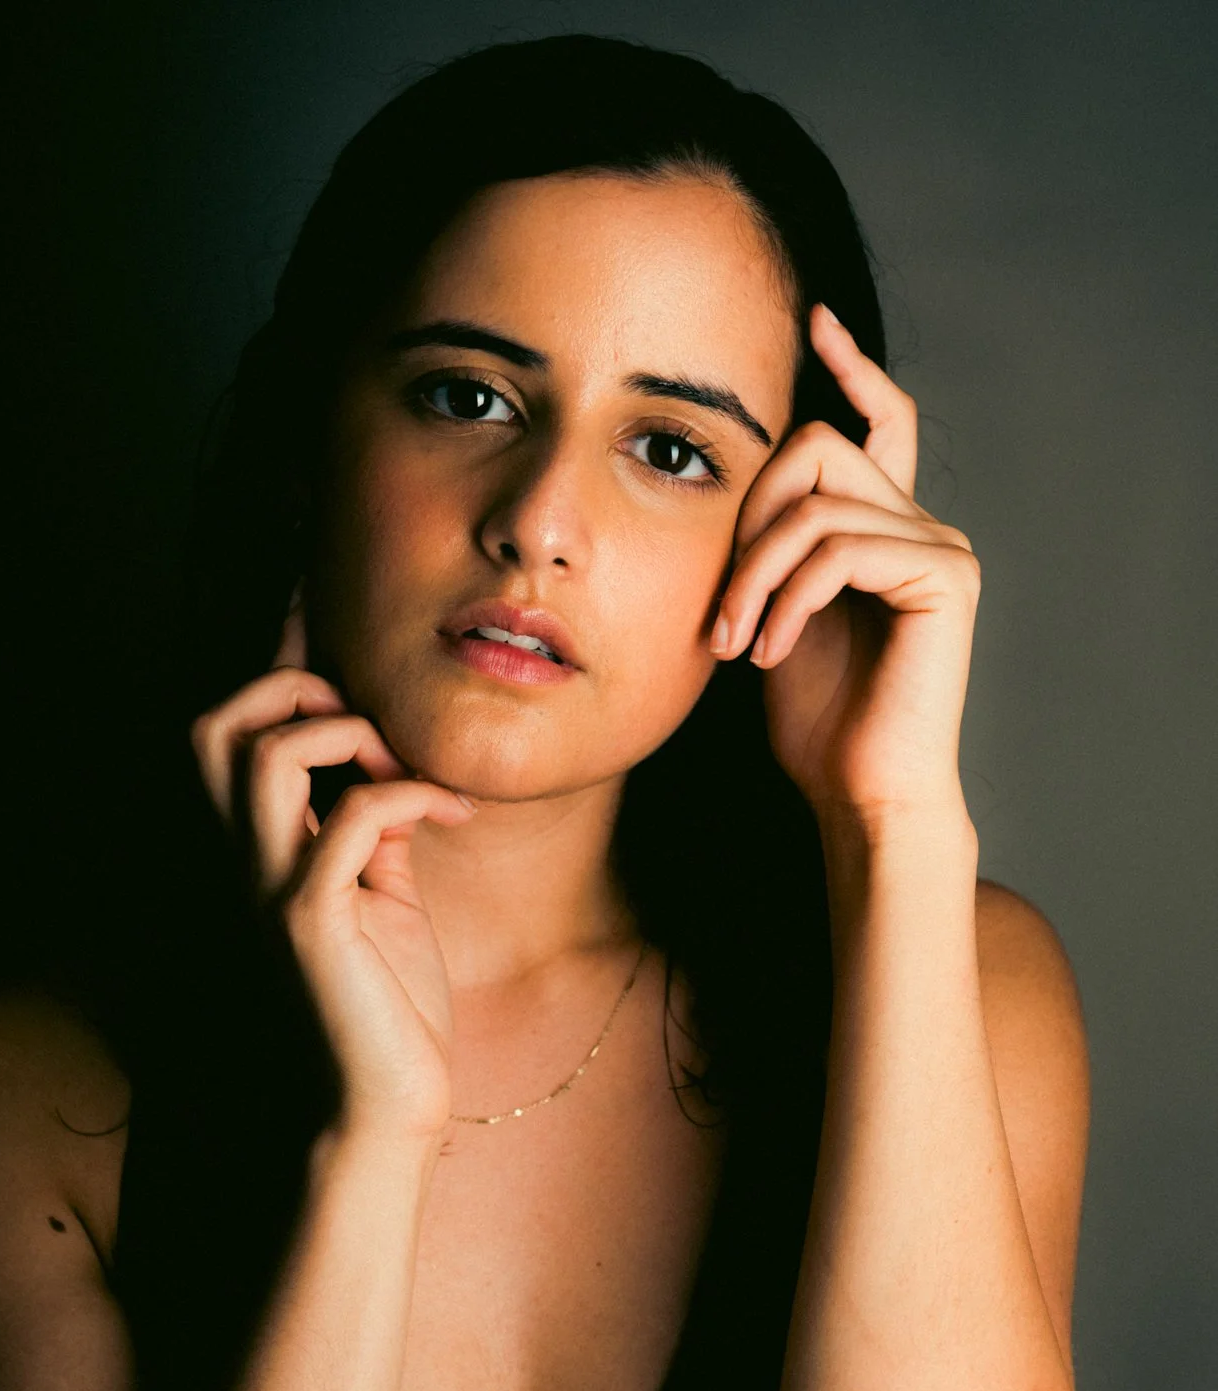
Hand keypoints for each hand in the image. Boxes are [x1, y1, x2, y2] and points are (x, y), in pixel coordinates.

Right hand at [190, 588, 476, 1139]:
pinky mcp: (315, 925)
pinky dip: (406, 796)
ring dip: (340, 734)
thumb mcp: (380, 897)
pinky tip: (451, 818)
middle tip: (367, 722)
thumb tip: (384, 773)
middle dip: (291, 689)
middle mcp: (249, 864)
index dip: (273, 657)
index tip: (327, 608)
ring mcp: (274, 891)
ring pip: (261, 755)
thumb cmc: (388, 1006)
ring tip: (399, 766)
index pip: (233, 729)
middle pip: (215, 723)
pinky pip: (351, 818)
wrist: (387, 1103)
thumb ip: (368, 831)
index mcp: (260, 851)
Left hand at [710, 304, 979, 828]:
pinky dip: (787, 598)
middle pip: (819, 447)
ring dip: (754, 575)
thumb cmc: (817, 724)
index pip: (879, 419)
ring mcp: (941, 547)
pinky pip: (839, 548)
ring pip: (817, 504)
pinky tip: (768, 653)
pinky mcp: (945, 578)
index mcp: (885, 528)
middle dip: (748, 518)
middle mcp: (922, 526)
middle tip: (720, 608)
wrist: (861, 795)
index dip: (851, 365)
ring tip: (735, 642)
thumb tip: (729, 482)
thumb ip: (768, 549)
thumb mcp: (770, 617)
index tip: (814, 320)